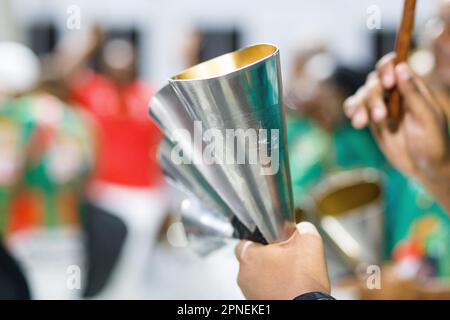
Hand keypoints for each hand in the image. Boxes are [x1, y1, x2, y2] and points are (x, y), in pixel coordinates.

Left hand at [235, 222, 329, 299]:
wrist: (305, 309)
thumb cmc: (301, 283)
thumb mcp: (309, 244)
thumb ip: (303, 229)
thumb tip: (302, 228)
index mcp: (248, 255)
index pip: (246, 237)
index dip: (263, 236)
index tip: (275, 240)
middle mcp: (244, 274)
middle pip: (253, 257)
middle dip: (268, 255)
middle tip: (286, 256)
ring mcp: (248, 291)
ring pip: (257, 274)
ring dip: (271, 272)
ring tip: (289, 274)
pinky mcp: (256, 302)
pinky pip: (262, 289)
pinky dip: (273, 287)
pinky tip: (288, 286)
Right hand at [344, 54, 449, 183]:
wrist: (424, 167)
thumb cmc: (433, 141)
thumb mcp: (426, 117)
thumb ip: (413, 93)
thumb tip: (401, 66)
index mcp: (412, 85)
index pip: (395, 64)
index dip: (387, 68)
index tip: (388, 82)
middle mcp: (394, 92)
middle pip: (374, 81)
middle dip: (373, 97)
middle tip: (380, 117)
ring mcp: (381, 105)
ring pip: (362, 95)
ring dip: (360, 106)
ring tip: (362, 123)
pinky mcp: (370, 119)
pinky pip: (355, 108)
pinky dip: (352, 111)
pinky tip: (355, 121)